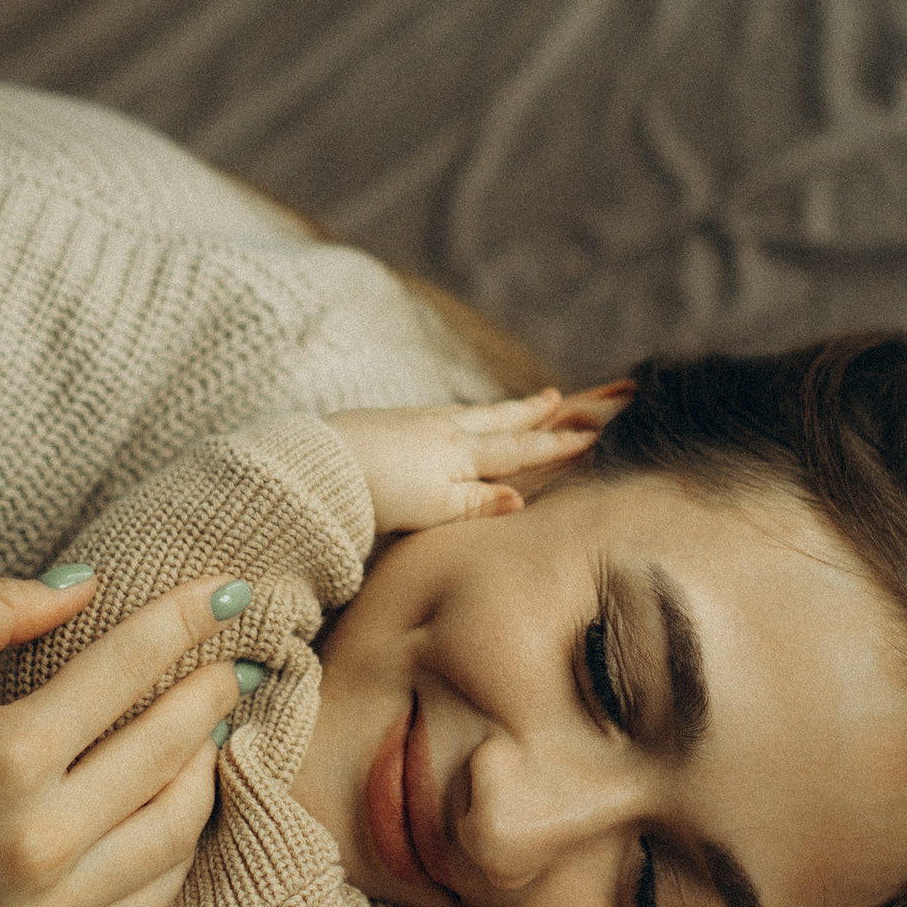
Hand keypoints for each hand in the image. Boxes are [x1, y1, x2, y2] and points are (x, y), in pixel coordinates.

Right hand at [0, 571, 246, 906]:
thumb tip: (86, 582)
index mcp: (0, 758)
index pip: (127, 670)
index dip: (185, 620)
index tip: (227, 592)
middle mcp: (35, 843)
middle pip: (169, 752)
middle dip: (212, 695)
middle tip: (236, 662)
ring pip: (174, 836)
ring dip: (206, 776)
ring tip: (209, 735)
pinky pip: (143, 905)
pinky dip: (172, 852)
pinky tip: (172, 813)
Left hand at [326, 389, 612, 535]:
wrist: (315, 465)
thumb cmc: (376, 495)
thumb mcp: (434, 510)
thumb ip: (477, 504)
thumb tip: (520, 498)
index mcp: (460, 454)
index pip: (519, 449)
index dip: (555, 444)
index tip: (590, 435)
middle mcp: (443, 430)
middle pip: (498, 419)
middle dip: (533, 412)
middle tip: (560, 396)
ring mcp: (414, 422)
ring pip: (470, 414)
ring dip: (500, 409)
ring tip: (519, 403)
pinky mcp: (387, 423)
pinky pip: (441, 415)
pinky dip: (463, 415)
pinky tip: (454, 420)